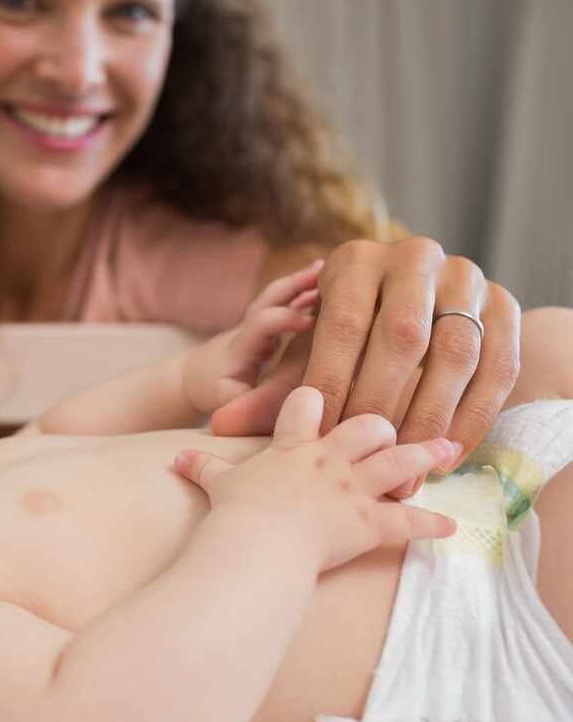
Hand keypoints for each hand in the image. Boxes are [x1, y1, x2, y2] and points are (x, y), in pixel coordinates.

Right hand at [178, 387, 456, 572]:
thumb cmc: (235, 513)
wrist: (256, 542)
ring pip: (398, 462)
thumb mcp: (216, 484)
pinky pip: (409, 522)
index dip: (317, 399)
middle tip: (393, 426)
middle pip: (366, 424)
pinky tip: (450, 527)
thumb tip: (177, 458)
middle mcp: (328, 460)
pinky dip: (431, 525)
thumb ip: (203, 467)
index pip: (307, 406)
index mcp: (292, 448)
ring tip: (448, 448)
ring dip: (425, 456)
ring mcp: (352, 489)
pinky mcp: (370, 522)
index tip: (328, 394)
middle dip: (382, 424)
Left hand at [183, 261, 319, 413]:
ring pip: (278, 296)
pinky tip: (326, 280)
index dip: (282, 319)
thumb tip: (268, 407)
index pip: (260, 325)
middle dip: (294, 284)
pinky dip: (304, 290)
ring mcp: (257, 324)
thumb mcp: (224, 401)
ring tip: (328, 266)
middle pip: (269, 299)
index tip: (309, 320)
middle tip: (323, 271)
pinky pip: (286, 301)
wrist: (194, 376)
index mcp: (240, 348)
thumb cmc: (212, 390)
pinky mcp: (266, 324)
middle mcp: (249, 329)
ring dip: (301, 281)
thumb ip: (242, 402)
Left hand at [211, 237, 521, 494]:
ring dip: (429, 414)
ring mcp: (463, 277)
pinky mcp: (500, 305)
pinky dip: (472, 415)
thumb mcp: (314, 351)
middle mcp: (412, 258)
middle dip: (380, 400)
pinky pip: (494, 366)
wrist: (421, 297)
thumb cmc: (350, 335)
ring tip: (404, 463)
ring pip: (451, 352)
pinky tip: (447, 453)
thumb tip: (221, 426)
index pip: (342, 322)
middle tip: (362, 454)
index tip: (323, 431)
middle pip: (399, 336)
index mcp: (357, 261)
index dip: (333, 379)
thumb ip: (276, 389)